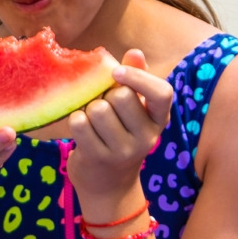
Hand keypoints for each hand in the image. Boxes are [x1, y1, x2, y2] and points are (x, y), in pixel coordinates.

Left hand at [42, 51, 174, 220]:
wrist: (108, 186)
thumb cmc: (120, 137)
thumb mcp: (134, 112)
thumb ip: (135, 80)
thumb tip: (135, 52)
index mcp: (158, 120)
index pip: (162, 93)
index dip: (139, 78)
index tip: (116, 73)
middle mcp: (146, 137)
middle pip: (121, 97)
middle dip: (106, 95)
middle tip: (103, 106)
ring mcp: (123, 151)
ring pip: (98, 110)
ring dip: (88, 109)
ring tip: (92, 121)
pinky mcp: (98, 158)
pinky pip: (79, 124)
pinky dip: (75, 121)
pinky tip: (81, 130)